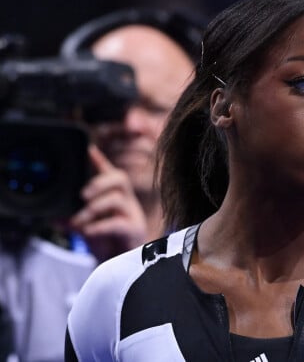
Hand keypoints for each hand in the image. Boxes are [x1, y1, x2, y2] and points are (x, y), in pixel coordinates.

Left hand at [70, 145, 147, 261]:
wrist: (123, 269)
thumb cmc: (109, 244)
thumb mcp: (88, 228)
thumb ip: (74, 220)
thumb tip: (53, 217)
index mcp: (117, 197)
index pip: (110, 173)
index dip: (100, 160)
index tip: (88, 149)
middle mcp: (127, 202)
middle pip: (120, 179)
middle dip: (99, 182)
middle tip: (82, 195)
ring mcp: (134, 215)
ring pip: (117, 199)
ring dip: (94, 208)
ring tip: (79, 221)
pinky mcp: (135, 231)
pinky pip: (119, 223)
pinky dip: (100, 226)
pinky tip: (88, 232)